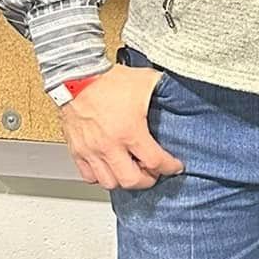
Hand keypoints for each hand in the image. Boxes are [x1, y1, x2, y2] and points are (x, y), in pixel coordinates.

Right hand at [59, 64, 182, 191]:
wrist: (76, 75)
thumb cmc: (108, 79)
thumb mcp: (146, 81)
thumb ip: (166, 90)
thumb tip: (182, 94)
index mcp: (130, 131)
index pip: (155, 162)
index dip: (170, 167)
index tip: (175, 166)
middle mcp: (110, 145)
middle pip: (132, 181)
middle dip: (148, 180)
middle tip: (154, 173)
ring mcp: (91, 150)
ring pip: (109, 182)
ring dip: (124, 180)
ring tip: (133, 171)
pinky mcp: (77, 150)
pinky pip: (88, 176)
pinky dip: (100, 176)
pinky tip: (110, 167)